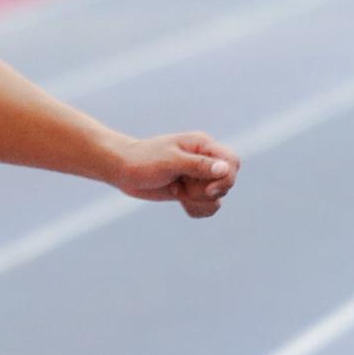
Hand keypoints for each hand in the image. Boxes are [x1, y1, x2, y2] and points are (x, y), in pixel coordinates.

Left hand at [116, 131, 237, 216]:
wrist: (121, 170)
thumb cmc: (142, 160)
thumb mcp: (170, 161)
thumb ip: (199, 165)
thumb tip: (225, 169)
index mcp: (203, 146)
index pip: (232, 162)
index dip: (226, 179)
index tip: (208, 190)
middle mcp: (206, 161)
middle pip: (226, 183)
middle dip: (205, 192)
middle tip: (182, 187)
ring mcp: (200, 177)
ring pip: (218, 198)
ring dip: (198, 202)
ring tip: (177, 192)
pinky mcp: (193, 192)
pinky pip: (208, 207)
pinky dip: (196, 209)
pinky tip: (180, 201)